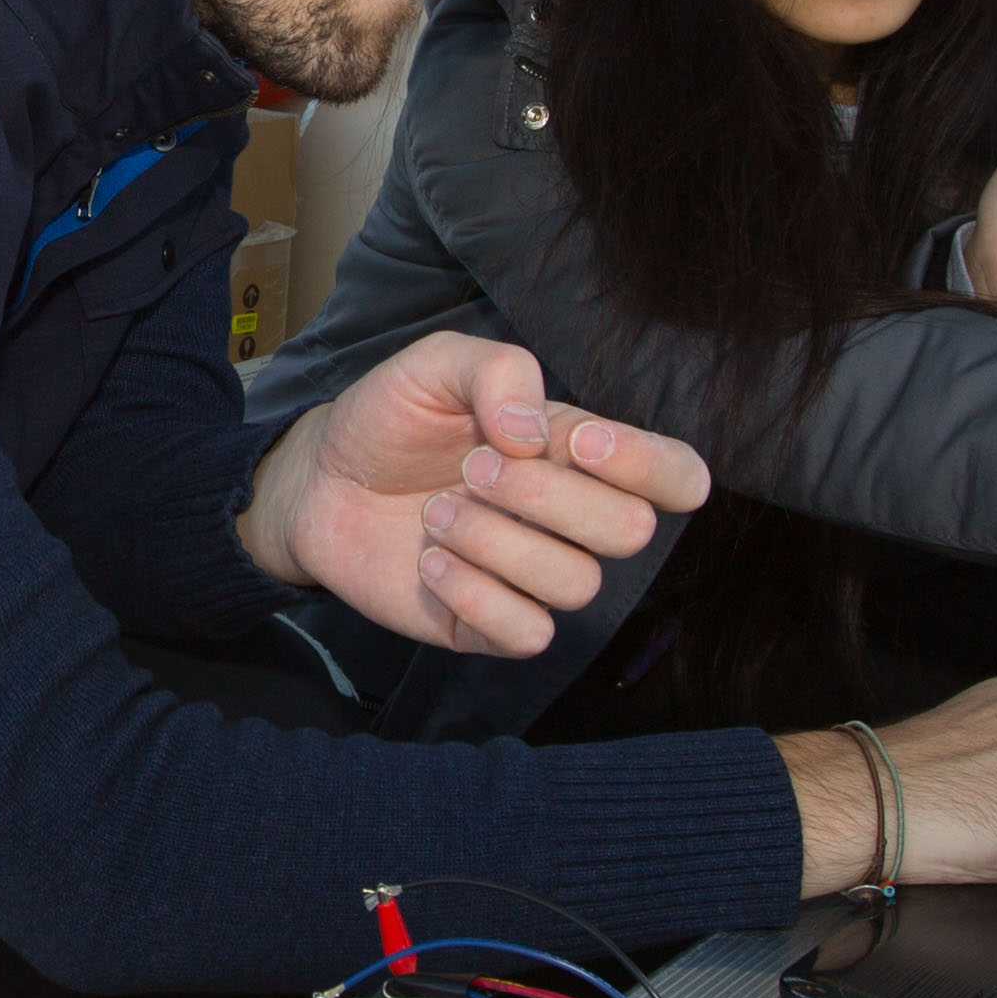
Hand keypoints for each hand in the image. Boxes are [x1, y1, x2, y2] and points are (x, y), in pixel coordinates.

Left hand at [246, 329, 707, 654]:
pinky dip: (474, 595)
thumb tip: (537, 436)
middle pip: (630, 532)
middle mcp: (571, 519)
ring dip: (496, 542)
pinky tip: (431, 564)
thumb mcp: (437, 364)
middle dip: (548, 497)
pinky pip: (527, 633)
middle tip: (473, 469)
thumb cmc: (390, 420)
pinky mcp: (491, 626)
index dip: (647, 465)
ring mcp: (534, 576)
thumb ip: (498, 371)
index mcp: (580, 453)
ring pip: (575, 584)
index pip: (676, 475)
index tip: (575, 444)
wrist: (320, 482)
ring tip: (437, 515)